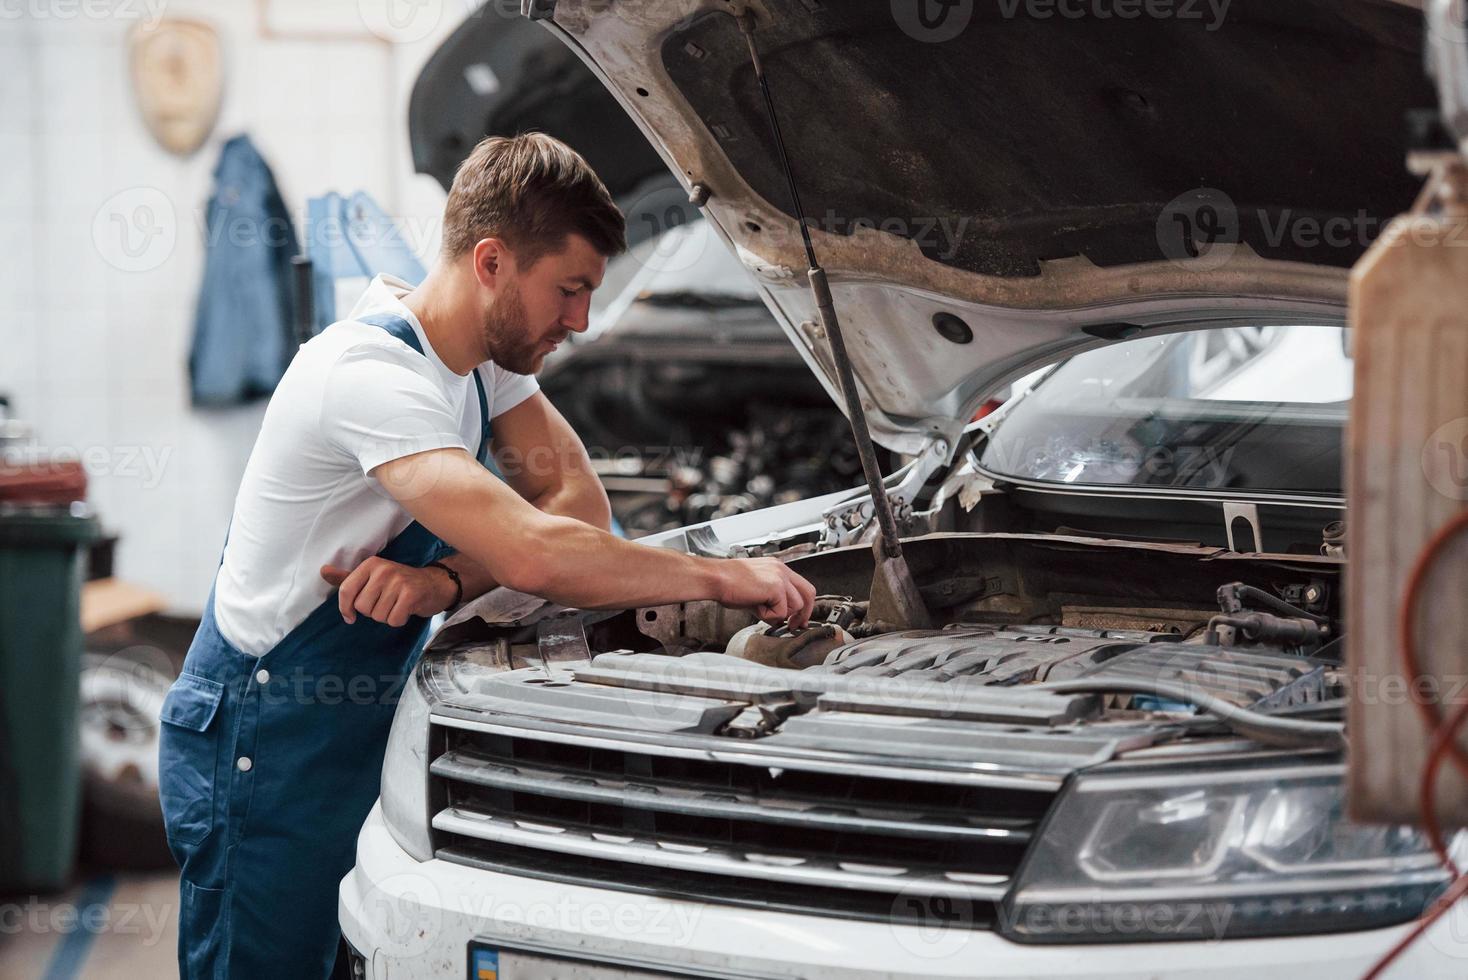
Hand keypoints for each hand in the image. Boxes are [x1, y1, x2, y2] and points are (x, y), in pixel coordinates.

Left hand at [320, 557, 457, 626]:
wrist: (435, 584)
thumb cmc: (400, 583)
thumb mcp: (373, 577)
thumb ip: (348, 578)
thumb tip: (323, 571)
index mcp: (371, 564)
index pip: (346, 590)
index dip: (345, 608)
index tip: (350, 616)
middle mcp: (383, 570)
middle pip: (362, 607)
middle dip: (372, 611)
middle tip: (386, 603)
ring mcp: (398, 581)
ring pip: (377, 615)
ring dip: (386, 616)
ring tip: (397, 605)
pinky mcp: (411, 595)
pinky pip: (393, 620)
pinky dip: (399, 620)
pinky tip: (406, 610)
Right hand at [716, 557, 816, 628]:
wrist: (715, 578)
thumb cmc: (728, 584)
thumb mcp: (756, 590)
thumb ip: (771, 599)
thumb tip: (781, 616)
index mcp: (777, 568)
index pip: (802, 586)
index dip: (804, 605)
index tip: (799, 619)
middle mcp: (781, 569)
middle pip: (809, 593)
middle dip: (804, 614)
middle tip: (794, 626)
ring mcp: (780, 577)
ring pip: (796, 606)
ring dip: (780, 615)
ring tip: (760, 610)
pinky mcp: (776, 587)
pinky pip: (781, 612)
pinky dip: (768, 616)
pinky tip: (755, 608)